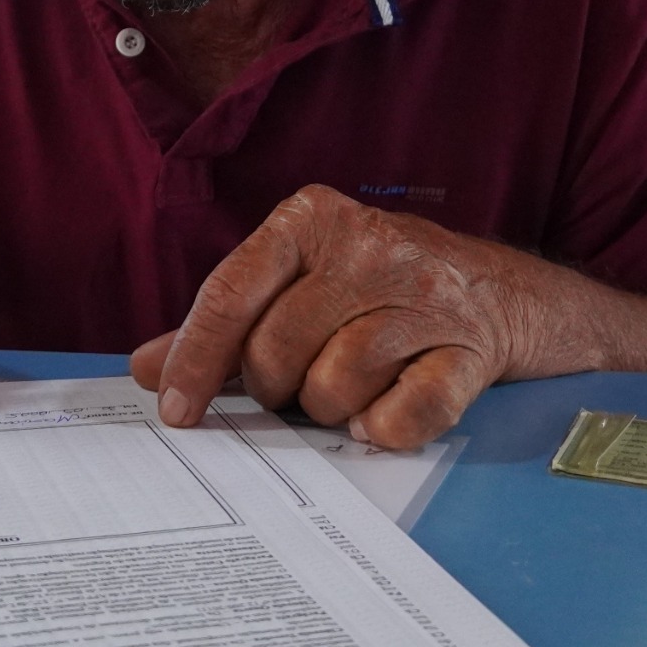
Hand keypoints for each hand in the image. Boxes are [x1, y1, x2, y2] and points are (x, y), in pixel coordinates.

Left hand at [130, 185, 545, 450]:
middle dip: (275, 387)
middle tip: (296, 382)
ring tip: (349, 386)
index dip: (197, 359)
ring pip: (334, 386)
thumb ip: (221, 323)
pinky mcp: (468, 350)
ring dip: (331, 407)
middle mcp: (370, 246)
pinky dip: (384, 428)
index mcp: (312, 218)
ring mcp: (424, 296)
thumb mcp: (297, 282)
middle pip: (278, 350)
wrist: (500, 292)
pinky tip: (385, 408)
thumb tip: (146, 367)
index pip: (232, 292)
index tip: (178, 410)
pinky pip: (402, 417)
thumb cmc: (374, 289)